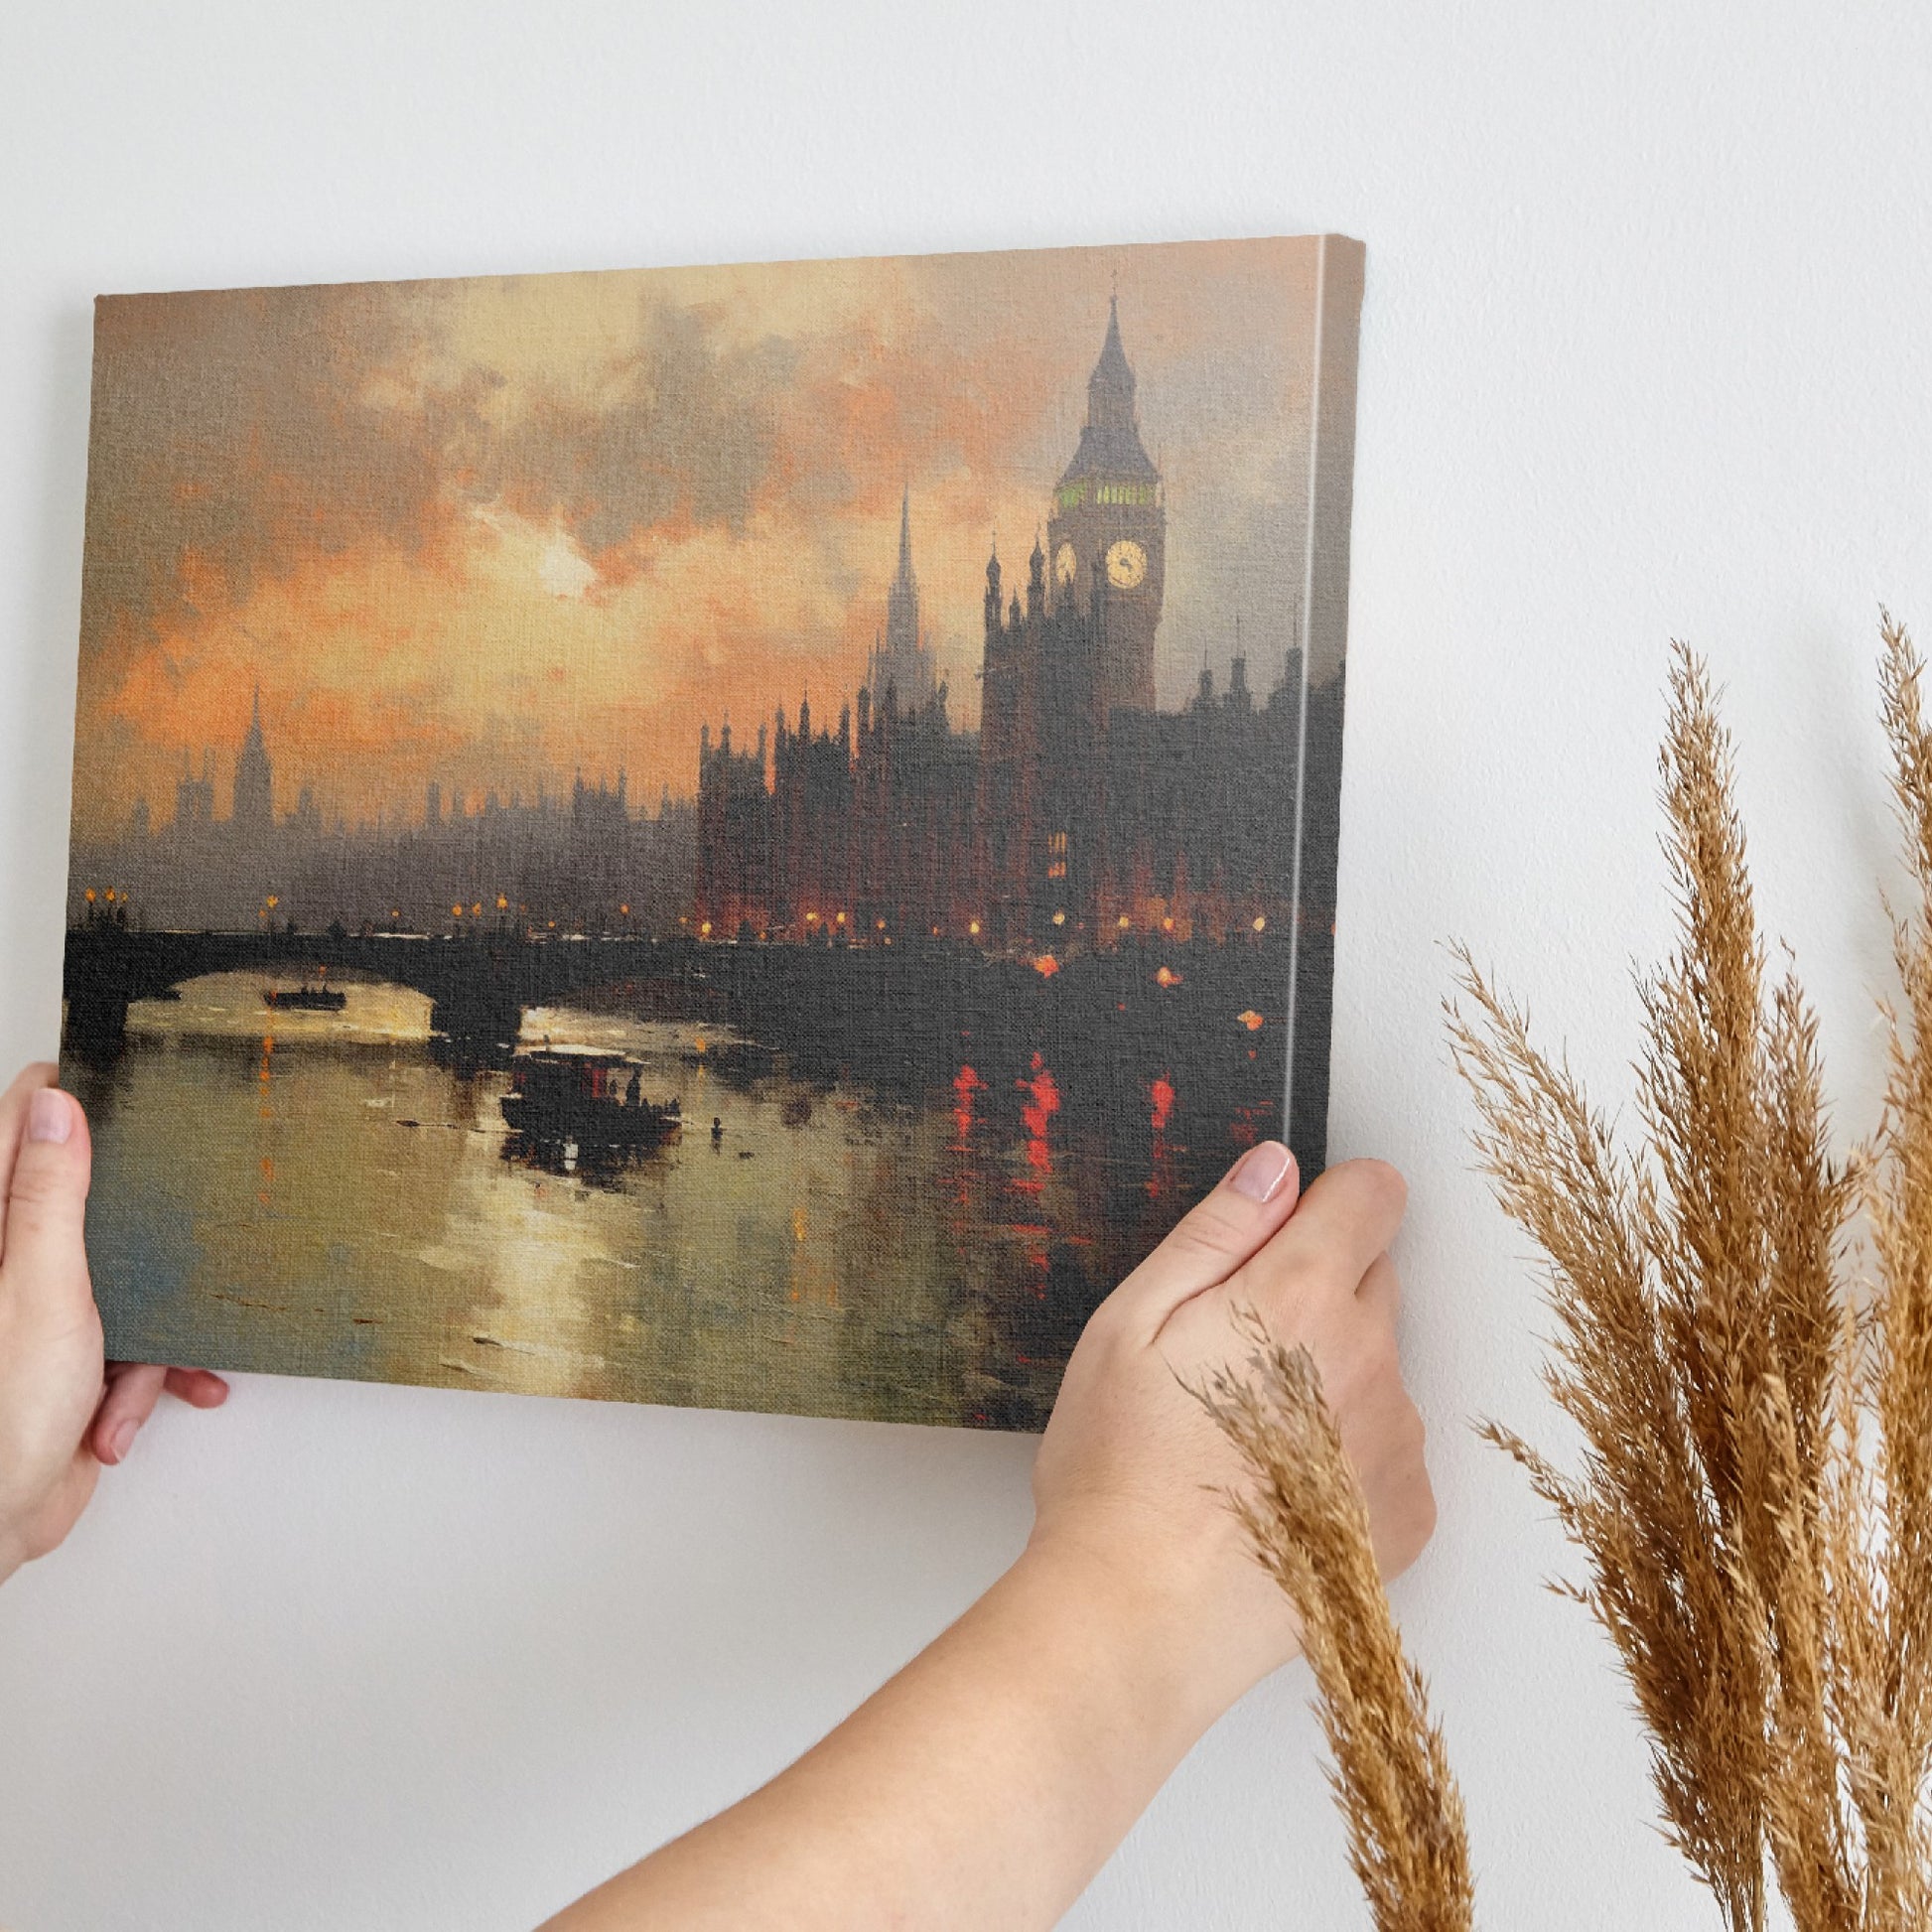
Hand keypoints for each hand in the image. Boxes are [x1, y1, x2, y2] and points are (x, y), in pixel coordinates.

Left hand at [0, 1063, 227, 1582]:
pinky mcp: (70, 1357)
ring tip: (139, 1370)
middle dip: (138, 1226)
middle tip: (171, 1214)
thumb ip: (49, 1196)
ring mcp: (41, 1311)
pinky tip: (133, 1410)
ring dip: (149, 1329)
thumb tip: (55, 1105)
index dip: (66, 1099)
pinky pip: (132, 1341)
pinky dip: (145, 1377)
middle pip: (84, 1200)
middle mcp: (12, 1264)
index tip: (118, 1081)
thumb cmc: (2, 1417)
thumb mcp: (41, 1288)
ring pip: (124, 1276)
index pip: (20, 1128)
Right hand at [1029, 1143, 1433, 1723]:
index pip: (1373, 1194)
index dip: (1326, 1201)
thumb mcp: (1130, 1322)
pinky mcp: (1407, 1515)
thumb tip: (1274, 1168)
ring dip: (1331, 1379)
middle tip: (1230, 1353)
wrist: (1141, 1617)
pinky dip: (1346, 1457)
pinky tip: (1275, 1490)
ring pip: (1378, 1368)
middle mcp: (1371, 1359)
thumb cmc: (1119, 1472)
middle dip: (1316, 1292)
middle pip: (1374, 1279)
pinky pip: (1388, 1450)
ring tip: (1243, 1438)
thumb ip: (1215, 1232)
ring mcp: (1397, 1442)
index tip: (1283, 1234)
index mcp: (1301, 1296)